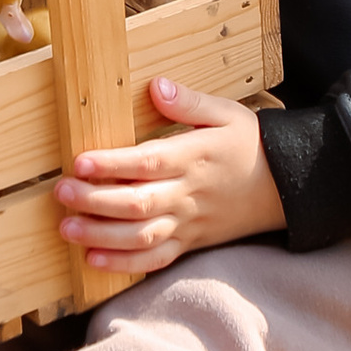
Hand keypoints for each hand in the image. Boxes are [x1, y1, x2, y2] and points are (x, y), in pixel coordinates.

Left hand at [55, 77, 283, 273]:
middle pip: (137, 204)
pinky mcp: (191, 243)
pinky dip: (124, 265)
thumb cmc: (252, 145)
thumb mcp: (227, 113)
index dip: (112, 165)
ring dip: (101, 235)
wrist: (288, 187)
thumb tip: (156, 85)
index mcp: (194, 158)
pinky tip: (93, 260)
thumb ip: (189, 102)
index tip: (80, 161)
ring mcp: (189, 223)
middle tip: (62, 193)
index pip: (147, 163)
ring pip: (141, 237)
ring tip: (67, 228)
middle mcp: (188, 195)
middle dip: (94, 201)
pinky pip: (155, 260)